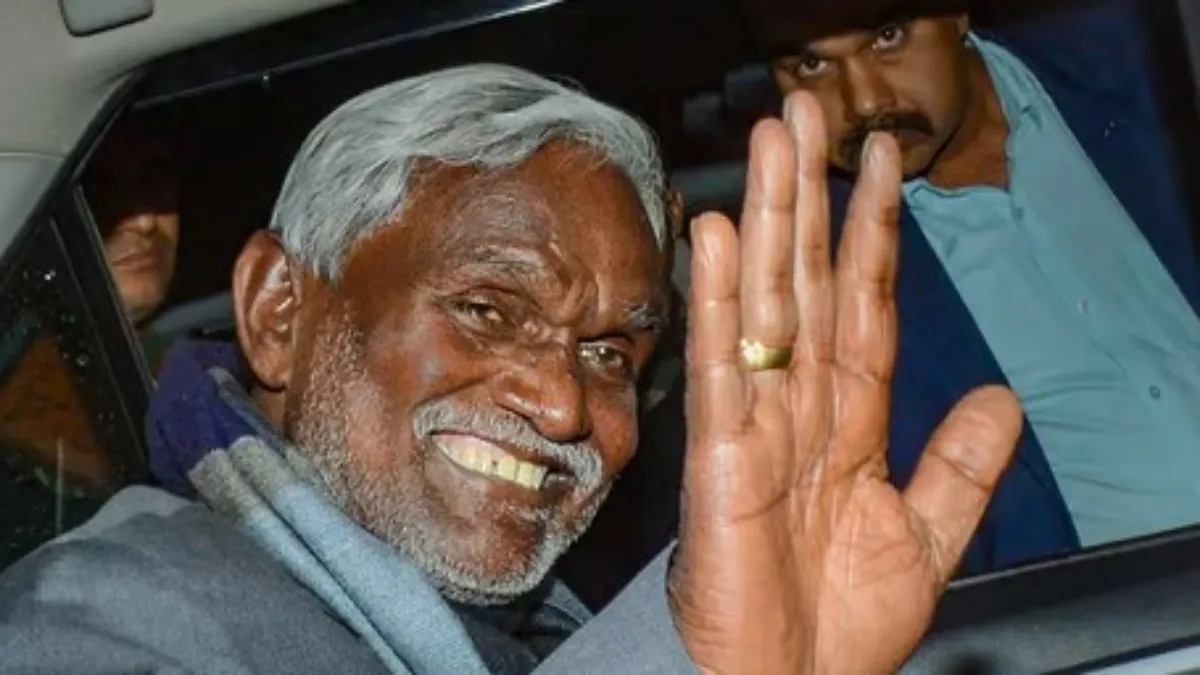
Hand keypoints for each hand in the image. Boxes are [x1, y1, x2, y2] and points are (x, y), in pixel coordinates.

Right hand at [668, 91, 1023, 673]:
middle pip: (808, 283)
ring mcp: (756, 425)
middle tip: (805, 112)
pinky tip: (722, 240)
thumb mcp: (927, 537)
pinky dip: (720, 304)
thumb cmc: (837, 626)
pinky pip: (721, 369)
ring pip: (765, 304)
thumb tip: (1003, 398)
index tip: (883, 161)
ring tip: (771, 143)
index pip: (863, 305)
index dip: (872, 232)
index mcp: (849, 422)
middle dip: (808, 196)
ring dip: (769, 222)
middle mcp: (799, 408)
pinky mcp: (719, 457)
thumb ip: (960, 465)